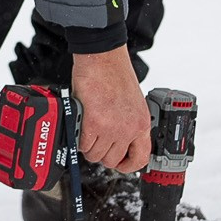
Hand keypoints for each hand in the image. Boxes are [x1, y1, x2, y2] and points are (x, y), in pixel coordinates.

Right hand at [70, 46, 151, 171]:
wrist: (102, 55)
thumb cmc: (114, 73)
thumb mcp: (131, 103)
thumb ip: (126, 123)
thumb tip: (115, 141)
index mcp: (141, 123)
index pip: (140, 158)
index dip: (128, 165)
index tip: (120, 163)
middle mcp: (129, 128)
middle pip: (111, 160)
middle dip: (101, 152)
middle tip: (96, 140)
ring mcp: (112, 127)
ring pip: (94, 154)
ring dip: (88, 145)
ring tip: (87, 129)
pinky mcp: (94, 122)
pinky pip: (82, 144)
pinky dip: (78, 137)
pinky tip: (81, 123)